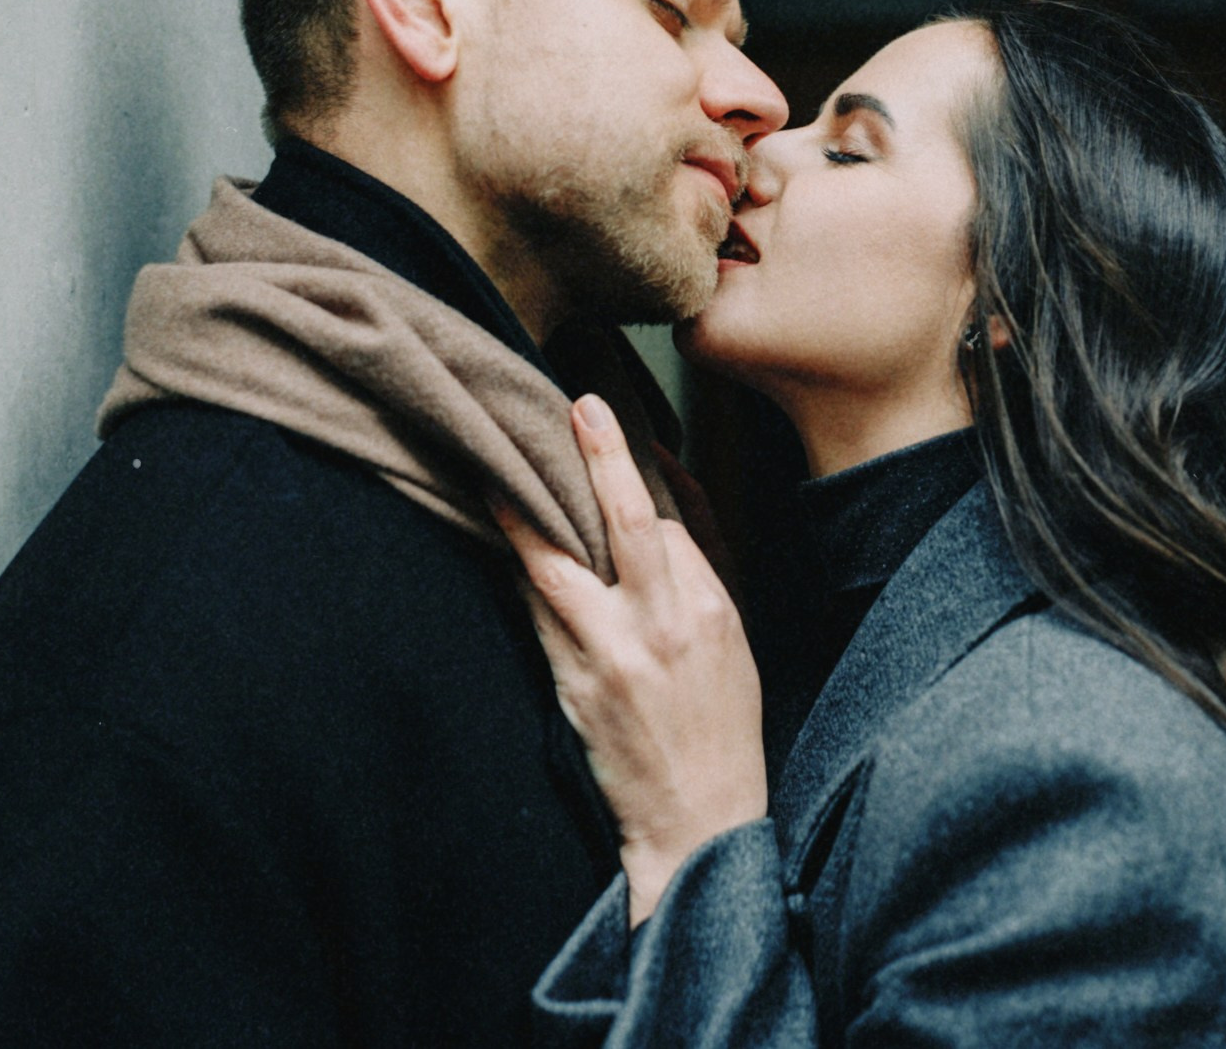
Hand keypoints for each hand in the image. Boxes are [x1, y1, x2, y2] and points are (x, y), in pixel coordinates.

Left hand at [495, 394, 768, 926]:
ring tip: (493, 471)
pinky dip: (518, 575)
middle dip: (601, 460)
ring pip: (559, 567)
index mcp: (708, 608)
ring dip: (523, 516)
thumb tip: (670, 484)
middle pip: (627, 523)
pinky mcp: (574, 688)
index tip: (600, 422)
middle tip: (576, 408)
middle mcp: (663, 626)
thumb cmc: (720, 721)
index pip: (663, 522)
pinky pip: (536, 616)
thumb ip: (700, 561)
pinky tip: (498, 542)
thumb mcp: (732, 636)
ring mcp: (613, 657)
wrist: (696, 817)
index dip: (629, 471)